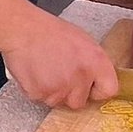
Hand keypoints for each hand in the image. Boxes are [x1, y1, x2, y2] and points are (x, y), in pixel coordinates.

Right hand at [1, 9, 118, 108]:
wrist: (23, 29)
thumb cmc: (50, 32)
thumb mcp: (82, 41)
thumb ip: (92, 63)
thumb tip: (96, 79)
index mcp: (96, 61)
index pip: (109, 90)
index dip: (97, 90)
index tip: (90, 87)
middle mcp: (81, 77)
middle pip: (79, 102)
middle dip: (70, 93)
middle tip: (59, 73)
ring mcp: (60, 88)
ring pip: (57, 101)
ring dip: (51, 90)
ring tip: (44, 68)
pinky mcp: (40, 93)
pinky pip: (40, 98)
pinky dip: (36, 88)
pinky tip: (35, 71)